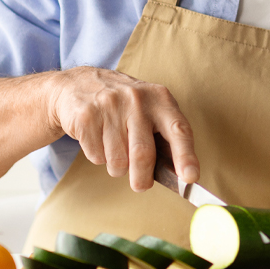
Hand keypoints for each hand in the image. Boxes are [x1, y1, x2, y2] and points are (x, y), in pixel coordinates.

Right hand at [47, 66, 198, 191]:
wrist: (79, 83)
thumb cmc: (125, 106)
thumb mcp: (150, 110)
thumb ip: (164, 137)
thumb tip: (180, 175)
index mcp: (160, 99)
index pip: (179, 129)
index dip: (186, 156)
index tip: (190, 177)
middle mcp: (137, 99)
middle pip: (143, 154)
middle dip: (142, 178)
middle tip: (141, 185)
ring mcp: (110, 106)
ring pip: (117, 161)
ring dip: (117, 167)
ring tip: (114, 148)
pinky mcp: (86, 116)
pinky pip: (96, 156)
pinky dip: (98, 157)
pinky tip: (97, 138)